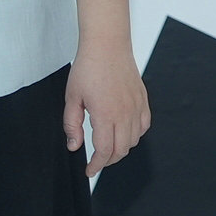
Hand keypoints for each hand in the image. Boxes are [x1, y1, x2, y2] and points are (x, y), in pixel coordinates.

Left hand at [68, 41, 150, 177]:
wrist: (107, 45)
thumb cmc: (88, 68)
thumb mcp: (72, 98)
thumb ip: (72, 125)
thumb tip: (74, 146)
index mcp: (105, 115)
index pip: (104, 151)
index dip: (96, 165)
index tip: (89, 171)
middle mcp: (125, 113)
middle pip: (121, 150)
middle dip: (107, 160)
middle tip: (96, 161)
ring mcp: (136, 107)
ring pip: (134, 140)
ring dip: (121, 148)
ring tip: (108, 146)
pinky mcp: (143, 100)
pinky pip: (144, 126)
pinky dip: (135, 135)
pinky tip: (124, 132)